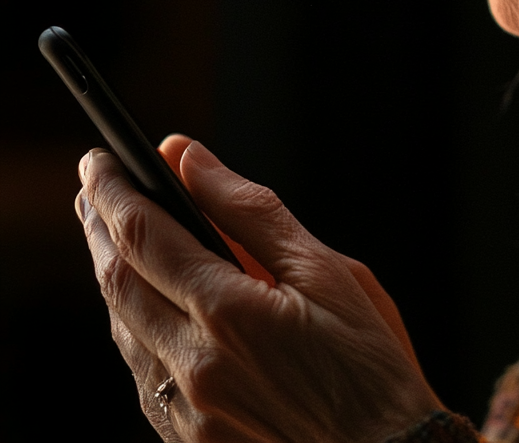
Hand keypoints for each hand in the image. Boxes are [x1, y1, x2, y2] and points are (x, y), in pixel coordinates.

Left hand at [76, 140, 442, 441]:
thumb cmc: (370, 363)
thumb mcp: (327, 270)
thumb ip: (250, 212)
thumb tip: (192, 159)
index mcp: (230, 314)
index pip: (144, 235)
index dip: (114, 190)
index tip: (102, 158)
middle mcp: (193, 365)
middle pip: (117, 279)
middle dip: (98, 222)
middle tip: (94, 181)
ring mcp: (184, 411)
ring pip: (121, 326)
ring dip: (110, 269)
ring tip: (110, 228)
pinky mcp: (188, 438)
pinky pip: (141, 370)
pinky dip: (132, 320)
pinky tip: (144, 298)